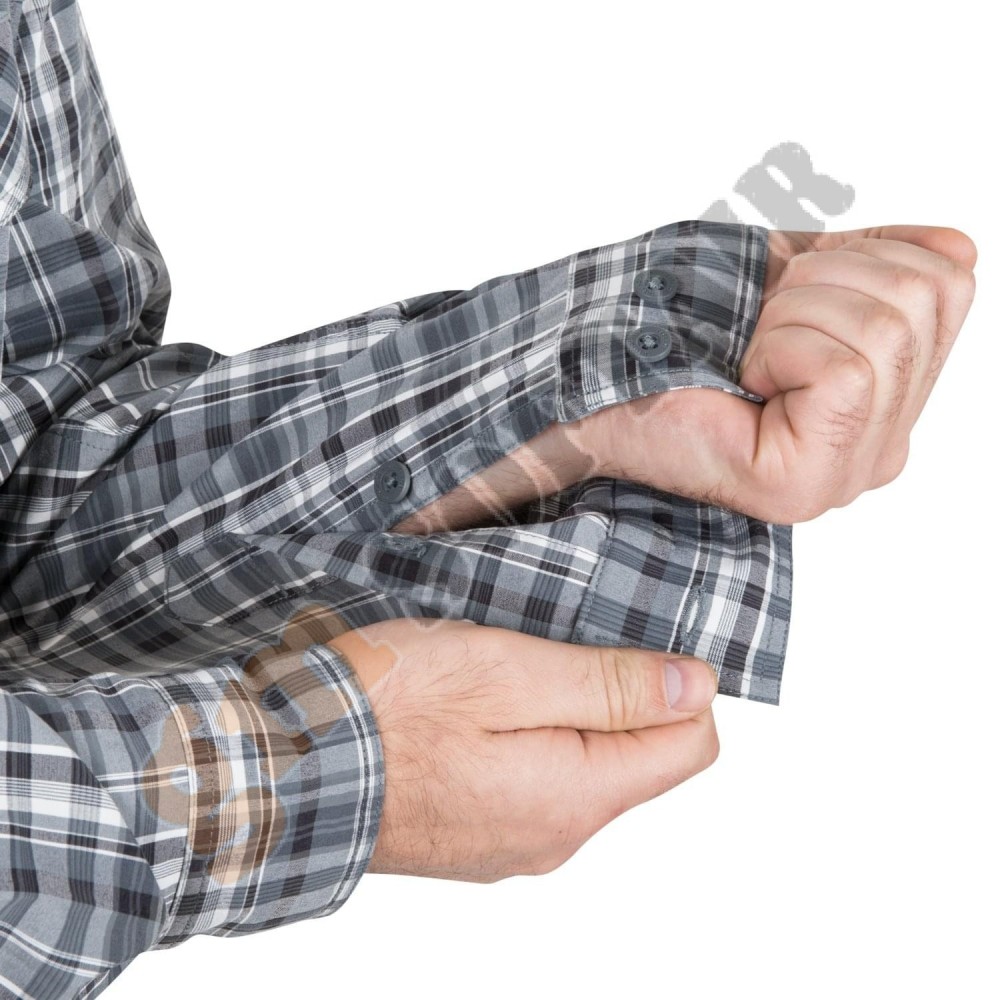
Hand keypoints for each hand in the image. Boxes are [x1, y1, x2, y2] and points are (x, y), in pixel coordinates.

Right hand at [324, 618, 719, 881]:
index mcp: (575, 797)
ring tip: (504, 668)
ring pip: (582, 766)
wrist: (280, 767)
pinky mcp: (475, 834)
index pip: (691, 745)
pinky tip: (475, 707)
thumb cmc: (384, 708)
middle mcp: (555, 836)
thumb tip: (697, 687)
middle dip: (614, 694)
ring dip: (563, 712)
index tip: (625, 637)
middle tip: (550, 641)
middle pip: (637, 758)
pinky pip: (533, 783)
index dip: (674, 683)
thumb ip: (608, 686)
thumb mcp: (506, 672)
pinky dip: (524, 739)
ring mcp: (512, 842)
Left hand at [602, 225, 977, 522]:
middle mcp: (885, 443)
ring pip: (887, 330)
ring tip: (745, 356)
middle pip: (925, 299)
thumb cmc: (685, 331)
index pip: (950, 284)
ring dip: (793, 316)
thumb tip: (958, 244)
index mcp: (891, 395)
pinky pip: (846, 372)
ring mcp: (851, 471)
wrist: (600, 379)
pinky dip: (779, 349)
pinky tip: (742, 380)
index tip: (789, 293)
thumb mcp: (794, 279)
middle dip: (823, 282)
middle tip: (757, 328)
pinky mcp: (808, 483)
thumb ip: (874, 263)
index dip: (865, 255)